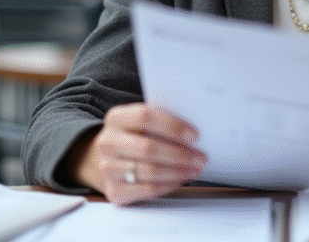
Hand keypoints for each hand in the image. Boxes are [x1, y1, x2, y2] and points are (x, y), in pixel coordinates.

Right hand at [66, 103, 207, 205]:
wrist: (111, 158)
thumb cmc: (135, 137)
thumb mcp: (143, 123)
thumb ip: (162, 123)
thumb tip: (192, 135)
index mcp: (116, 118)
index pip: (144, 117)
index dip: (172, 126)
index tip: (194, 136)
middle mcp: (107, 142)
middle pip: (148, 148)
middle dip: (180, 154)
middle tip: (200, 158)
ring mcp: (107, 168)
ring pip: (149, 171)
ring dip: (178, 171)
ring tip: (194, 169)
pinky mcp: (114, 191)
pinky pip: (147, 190)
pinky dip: (169, 185)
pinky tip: (180, 179)